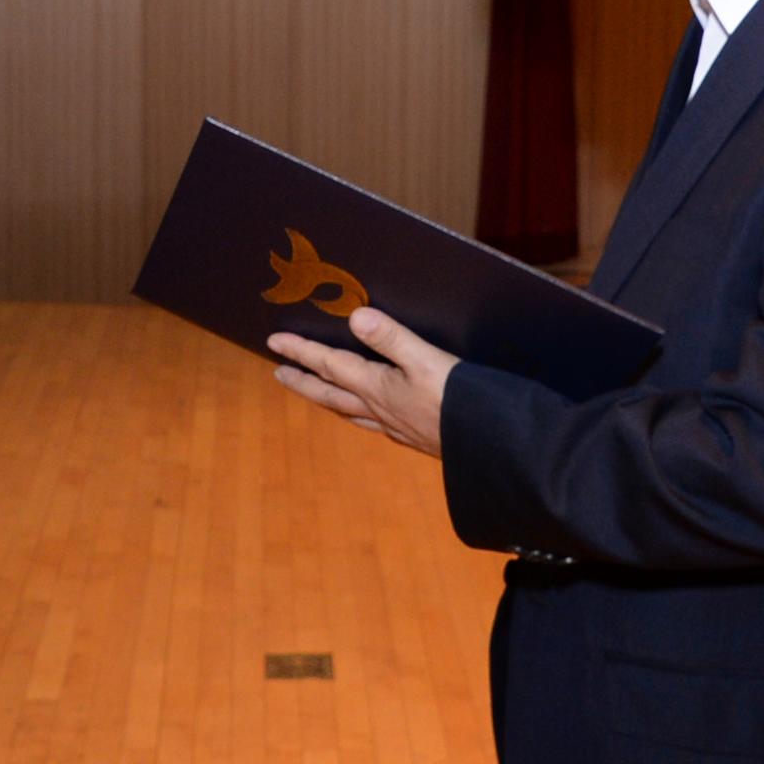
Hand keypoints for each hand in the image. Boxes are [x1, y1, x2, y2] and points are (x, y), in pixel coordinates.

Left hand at [270, 306, 457, 458]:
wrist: (490, 447)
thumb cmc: (460, 400)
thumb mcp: (426, 360)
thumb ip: (391, 338)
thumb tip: (355, 317)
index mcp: (377, 388)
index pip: (330, 365)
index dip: (301, 351)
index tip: (274, 342)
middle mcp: (378, 410)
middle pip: (330, 394)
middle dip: (303, 381)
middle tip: (279, 373)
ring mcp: (394, 426)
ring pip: (347, 412)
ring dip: (326, 399)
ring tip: (314, 393)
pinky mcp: (411, 436)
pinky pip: (370, 423)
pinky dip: (356, 415)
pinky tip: (366, 416)